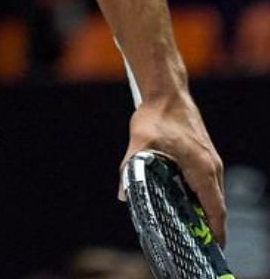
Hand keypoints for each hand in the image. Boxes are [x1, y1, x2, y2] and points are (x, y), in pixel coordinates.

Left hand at [123, 92, 225, 242]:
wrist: (167, 93)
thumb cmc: (157, 116)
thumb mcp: (140, 143)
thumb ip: (131, 169)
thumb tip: (123, 193)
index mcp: (202, 168)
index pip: (215, 207)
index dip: (215, 229)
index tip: (213, 246)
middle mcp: (212, 166)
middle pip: (216, 204)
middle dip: (209, 225)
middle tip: (196, 243)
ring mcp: (211, 160)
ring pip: (213, 193)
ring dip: (205, 211)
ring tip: (191, 228)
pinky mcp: (205, 155)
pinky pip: (209, 183)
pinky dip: (202, 196)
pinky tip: (185, 202)